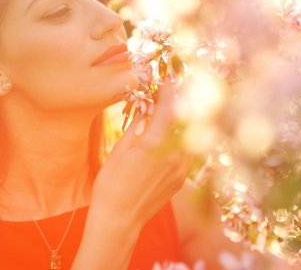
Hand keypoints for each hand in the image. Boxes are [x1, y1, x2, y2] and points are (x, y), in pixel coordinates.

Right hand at [91, 80, 194, 228]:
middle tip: (176, 89)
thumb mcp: (119, 151)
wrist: (119, 220)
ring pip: (189, 136)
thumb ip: (137, 128)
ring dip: (184, 121)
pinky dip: (183, 139)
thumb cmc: (111, 185)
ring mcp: (181, 169)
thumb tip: (147, 111)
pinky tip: (173, 135)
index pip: (168, 108)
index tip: (168, 79)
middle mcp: (174, 155)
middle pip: (185, 120)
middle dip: (181, 102)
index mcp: (155, 144)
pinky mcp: (182, 179)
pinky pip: (188, 152)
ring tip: (176, 110)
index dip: (169, 90)